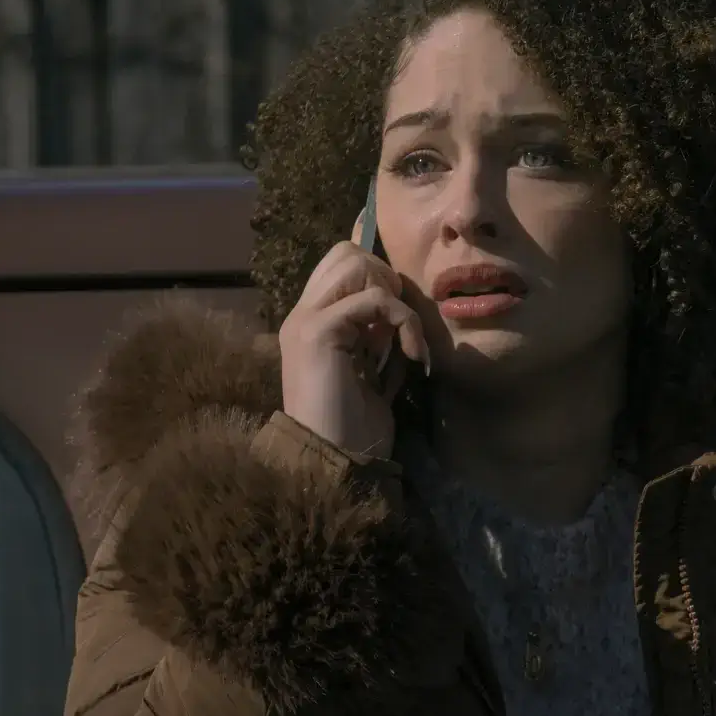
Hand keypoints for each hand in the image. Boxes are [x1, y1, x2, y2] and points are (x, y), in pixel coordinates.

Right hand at [278, 212, 428, 457]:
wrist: (335, 462)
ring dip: (394, 298)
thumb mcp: (375, 371)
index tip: (400, 320)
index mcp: (312, 322)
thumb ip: (379, 337)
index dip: (377, 276)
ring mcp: (306, 320)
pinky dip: (404, 321)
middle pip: (346, 254)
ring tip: (403, 340)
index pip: (341, 267)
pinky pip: (374, 299)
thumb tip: (399, 308)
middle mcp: (303, 314)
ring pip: (356, 264)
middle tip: (400, 325)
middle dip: (385, 280)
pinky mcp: (319, 330)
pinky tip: (412, 356)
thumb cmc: (354, 428)